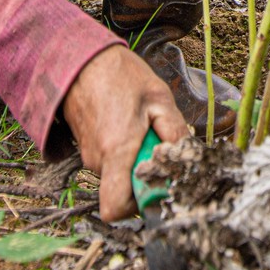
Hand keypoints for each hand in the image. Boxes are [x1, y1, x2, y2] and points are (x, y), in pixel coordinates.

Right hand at [60, 44, 189, 220]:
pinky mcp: (87, 147)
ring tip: (143, 125)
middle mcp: (98, 161)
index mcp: (116, 152)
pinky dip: (124, 150)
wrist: (81, 60)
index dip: (139, 206)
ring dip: (136, 158)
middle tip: (157, 141)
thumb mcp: (159, 98)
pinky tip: (130, 123)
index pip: (115, 209)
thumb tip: (188, 160)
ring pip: (120, 174)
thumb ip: (175, 132)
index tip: (158, 181)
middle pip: (125, 190)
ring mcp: (89, 155)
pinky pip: (110, 161)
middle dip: (146, 173)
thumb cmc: (120, 76)